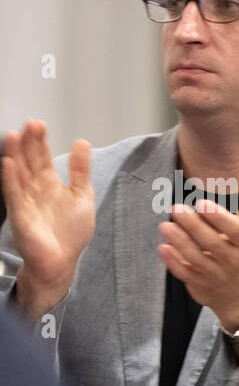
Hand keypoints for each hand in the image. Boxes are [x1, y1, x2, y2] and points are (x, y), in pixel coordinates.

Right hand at [3, 120, 94, 316]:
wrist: (62, 262)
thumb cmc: (70, 233)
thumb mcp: (82, 196)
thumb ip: (81, 171)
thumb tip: (82, 143)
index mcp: (50, 184)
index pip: (42, 157)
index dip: (40, 141)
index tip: (39, 123)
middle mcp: (35, 189)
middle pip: (29, 161)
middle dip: (28, 142)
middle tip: (30, 123)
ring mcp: (26, 201)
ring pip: (18, 173)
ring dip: (15, 155)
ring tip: (13, 135)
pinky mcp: (20, 215)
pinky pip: (14, 194)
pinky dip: (11, 179)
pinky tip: (9, 163)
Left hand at [158, 172, 238, 329]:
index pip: (236, 231)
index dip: (219, 218)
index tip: (202, 203)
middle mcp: (234, 261)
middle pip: (212, 243)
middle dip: (194, 226)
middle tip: (177, 208)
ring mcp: (216, 275)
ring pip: (196, 258)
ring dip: (180, 241)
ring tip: (165, 225)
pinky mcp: (201, 285)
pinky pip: (185, 274)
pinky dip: (173, 262)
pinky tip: (163, 247)